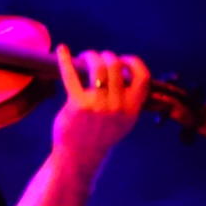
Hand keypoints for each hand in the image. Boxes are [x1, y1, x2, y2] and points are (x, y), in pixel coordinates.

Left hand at [52, 45, 149, 173]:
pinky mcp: (77, 104)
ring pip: (98, 68)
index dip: (134, 62)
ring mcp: (98, 104)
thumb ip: (128, 100)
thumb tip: (125, 74)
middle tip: (97, 58)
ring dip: (91, 56)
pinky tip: (61, 50)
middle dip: (107, 56)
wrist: (80, 155)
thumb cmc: (100, 135)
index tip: (123, 59)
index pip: (143, 77)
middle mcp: (118, 105)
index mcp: (132, 108)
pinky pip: (71, 75)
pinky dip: (65, 60)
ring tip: (84, 57)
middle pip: (116, 67)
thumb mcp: (124, 121)